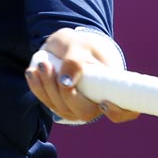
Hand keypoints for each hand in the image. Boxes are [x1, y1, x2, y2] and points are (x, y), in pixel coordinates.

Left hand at [25, 27, 139, 123]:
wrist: (65, 45)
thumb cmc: (80, 45)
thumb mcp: (78, 45)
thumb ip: (74, 59)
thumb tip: (66, 83)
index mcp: (112, 90)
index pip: (125, 112)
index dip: (118, 112)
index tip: (104, 101)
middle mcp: (95, 104)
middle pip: (83, 112)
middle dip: (66, 94)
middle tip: (53, 68)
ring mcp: (75, 108)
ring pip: (61, 108)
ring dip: (48, 87)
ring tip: (42, 64)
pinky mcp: (56, 104)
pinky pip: (46, 102)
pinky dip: (37, 87)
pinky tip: (32, 72)